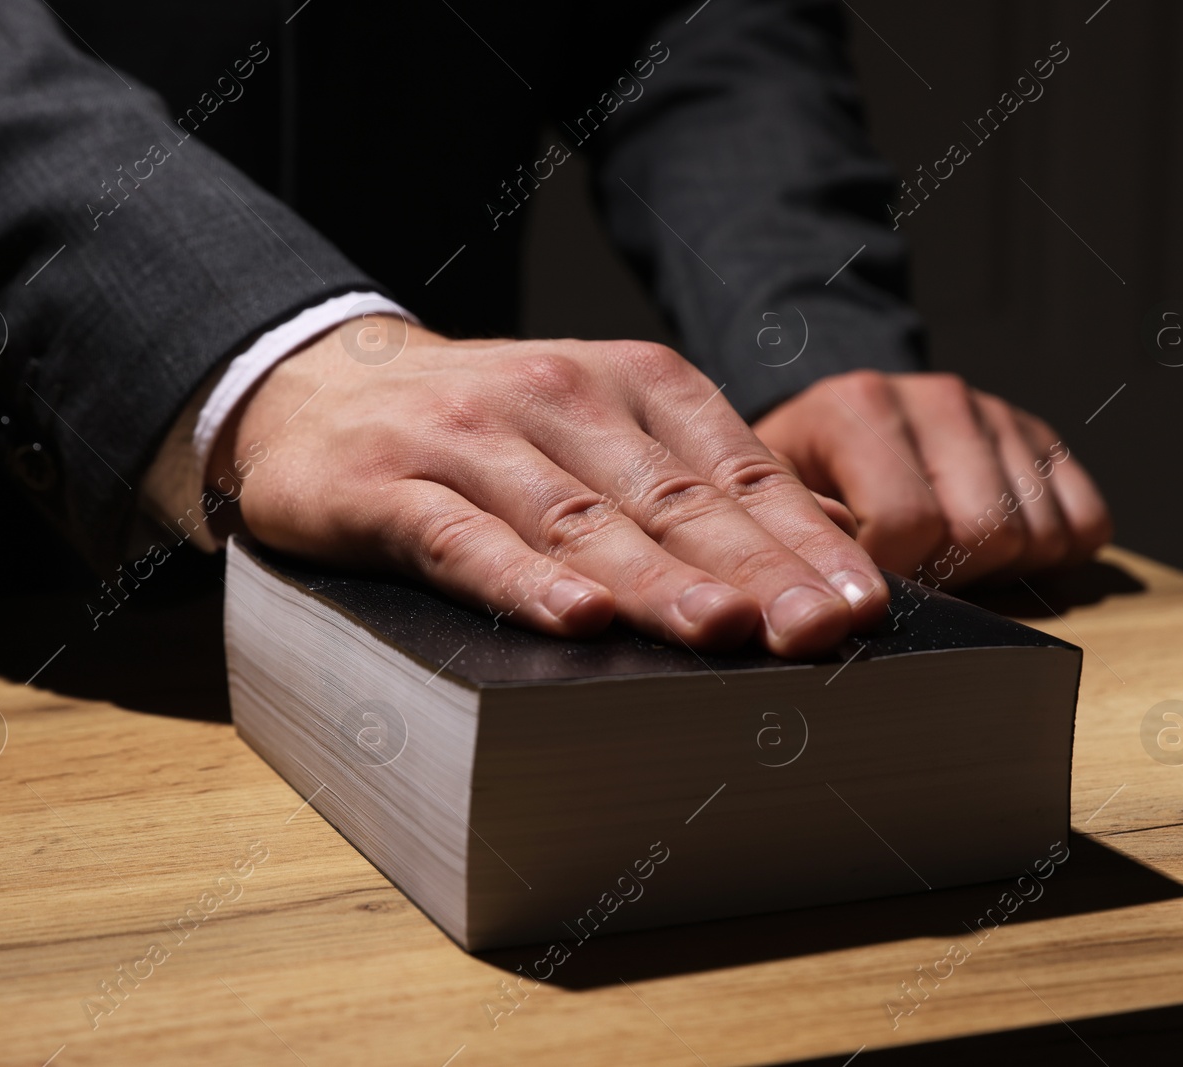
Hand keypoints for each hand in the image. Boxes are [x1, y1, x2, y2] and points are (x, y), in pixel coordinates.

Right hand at [209, 318, 888, 656]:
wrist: (319, 387)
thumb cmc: (486, 427)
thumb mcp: (600, 428)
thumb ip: (695, 478)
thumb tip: (828, 546)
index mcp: (627, 382)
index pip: (734, 469)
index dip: (802, 539)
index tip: (863, 605)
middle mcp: (558, 399)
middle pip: (671, 498)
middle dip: (755, 570)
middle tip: (821, 633)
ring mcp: (469, 440)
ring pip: (578, 520)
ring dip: (656, 580)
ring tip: (723, 632)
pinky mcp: (388, 488)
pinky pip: (463, 540)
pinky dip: (521, 581)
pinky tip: (574, 620)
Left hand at [753, 371, 1111, 586]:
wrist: (834, 422)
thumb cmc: (799, 476)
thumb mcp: (767, 498)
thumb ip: (794, 527)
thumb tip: (842, 566)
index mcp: (859, 406)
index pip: (910, 522)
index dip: (891, 574)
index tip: (863, 581)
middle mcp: (938, 397)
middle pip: (985, 533)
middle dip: (948, 574)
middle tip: (912, 569)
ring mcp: (997, 413)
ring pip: (1040, 535)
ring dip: (997, 569)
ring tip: (944, 556)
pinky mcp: (1042, 437)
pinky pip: (1087, 524)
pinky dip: (1053, 553)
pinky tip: (996, 549)